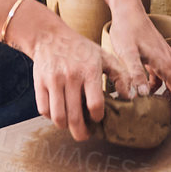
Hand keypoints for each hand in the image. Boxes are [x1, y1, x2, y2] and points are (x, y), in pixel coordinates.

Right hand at [28, 15, 109, 140]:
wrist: (50, 36)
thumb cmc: (81, 49)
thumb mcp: (104, 56)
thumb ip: (120, 76)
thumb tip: (130, 97)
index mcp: (89, 70)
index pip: (95, 104)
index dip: (97, 117)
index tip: (97, 118)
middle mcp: (71, 76)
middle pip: (74, 117)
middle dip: (81, 133)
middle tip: (85, 135)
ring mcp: (53, 80)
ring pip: (58, 117)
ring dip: (65, 126)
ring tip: (71, 124)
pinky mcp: (40, 83)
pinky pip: (44, 110)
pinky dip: (51, 117)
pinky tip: (59, 111)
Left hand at [102, 10, 170, 121]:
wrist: (128, 10)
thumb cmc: (126, 30)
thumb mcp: (127, 53)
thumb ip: (135, 74)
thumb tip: (143, 95)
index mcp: (166, 63)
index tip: (170, 121)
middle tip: (167, 118)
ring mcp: (168, 57)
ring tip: (156, 107)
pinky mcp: (161, 55)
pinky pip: (168, 75)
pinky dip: (163, 86)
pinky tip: (146, 89)